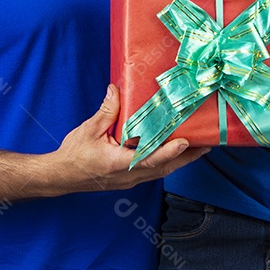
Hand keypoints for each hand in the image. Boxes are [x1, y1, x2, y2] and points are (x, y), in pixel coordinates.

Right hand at [51, 84, 208, 193]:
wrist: (61, 176)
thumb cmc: (74, 155)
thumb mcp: (89, 130)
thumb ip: (106, 110)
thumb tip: (116, 89)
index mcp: (118, 163)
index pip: (149, 160)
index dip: (169, 151)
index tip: (186, 142)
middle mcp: (128, 175)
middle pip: (164, 168)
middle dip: (187, 157)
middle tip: (207, 144)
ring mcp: (130, 180)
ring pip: (162, 171)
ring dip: (181, 160)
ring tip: (199, 147)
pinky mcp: (129, 179)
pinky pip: (154, 172)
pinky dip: (168, 161)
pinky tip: (176, 152)